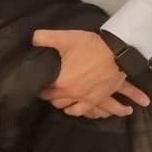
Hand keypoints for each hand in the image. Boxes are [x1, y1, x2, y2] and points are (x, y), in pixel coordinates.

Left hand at [33, 29, 151, 117]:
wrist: (119, 53)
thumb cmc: (91, 46)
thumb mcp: (65, 38)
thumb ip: (44, 38)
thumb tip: (32, 40)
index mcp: (62, 83)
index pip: (45, 92)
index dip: (40, 89)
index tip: (39, 86)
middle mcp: (74, 94)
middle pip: (58, 103)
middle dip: (52, 99)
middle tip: (49, 94)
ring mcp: (88, 98)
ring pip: (73, 110)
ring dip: (68, 108)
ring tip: (65, 105)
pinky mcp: (101, 98)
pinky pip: (91, 112)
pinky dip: (87, 114)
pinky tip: (86, 112)